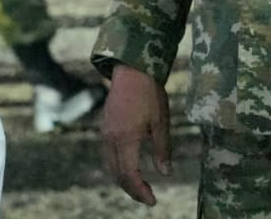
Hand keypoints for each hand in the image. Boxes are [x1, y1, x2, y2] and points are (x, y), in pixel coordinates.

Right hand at [100, 63, 171, 205]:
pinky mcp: (105, 128)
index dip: (140, 191)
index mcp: (126, 140)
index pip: (130, 175)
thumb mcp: (161, 121)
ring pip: (110, 167)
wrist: (131, 69)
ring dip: (124, 180)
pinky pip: (108, 156)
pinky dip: (118, 167)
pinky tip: (129, 167)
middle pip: (118, 175)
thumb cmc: (149, 92)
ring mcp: (105, 134)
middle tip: (148, 197)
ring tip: (140, 186)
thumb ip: (162, 149)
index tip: (153, 201)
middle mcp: (111, 140)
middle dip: (132, 189)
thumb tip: (166, 173)